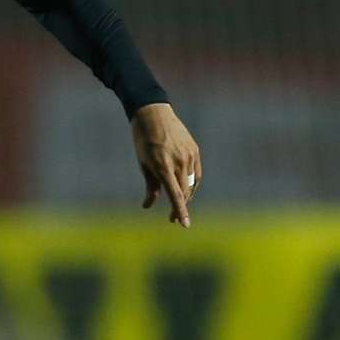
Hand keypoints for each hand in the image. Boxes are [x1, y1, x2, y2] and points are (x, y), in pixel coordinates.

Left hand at [131, 102, 200, 226]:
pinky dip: (192, 183)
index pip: (175, 195)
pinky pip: (196, 173)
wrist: (153, 114)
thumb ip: (150, 186)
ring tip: (178, 204)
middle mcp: (179, 162)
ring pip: (191, 184)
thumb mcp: (143, 163)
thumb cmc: (143, 141)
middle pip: (185, 192)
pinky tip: (186, 189)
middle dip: (180, 207)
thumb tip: (148, 206)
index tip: (184, 225)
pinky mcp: (195, 151)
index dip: (180, 211)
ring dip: (185, 196)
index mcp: (163, 166)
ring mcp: (189, 156)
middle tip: (172, 219)